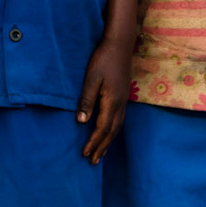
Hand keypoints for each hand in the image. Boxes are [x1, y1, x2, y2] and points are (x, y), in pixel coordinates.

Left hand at [76, 37, 131, 163]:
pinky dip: (113, 131)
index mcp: (112, 101)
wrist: (120, 44)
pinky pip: (119, 120)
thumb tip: (81, 122)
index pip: (102, 128)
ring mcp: (123, 100)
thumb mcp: (91, 78)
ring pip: (117, 127)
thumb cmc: (103, 59)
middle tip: (93, 162)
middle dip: (101, 147)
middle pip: (111, 132)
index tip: (84, 154)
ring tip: (100, 153)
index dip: (93, 142)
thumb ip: (87, 100)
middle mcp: (120, 104)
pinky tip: (109, 133)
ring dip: (108, 142)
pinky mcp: (123, 96)